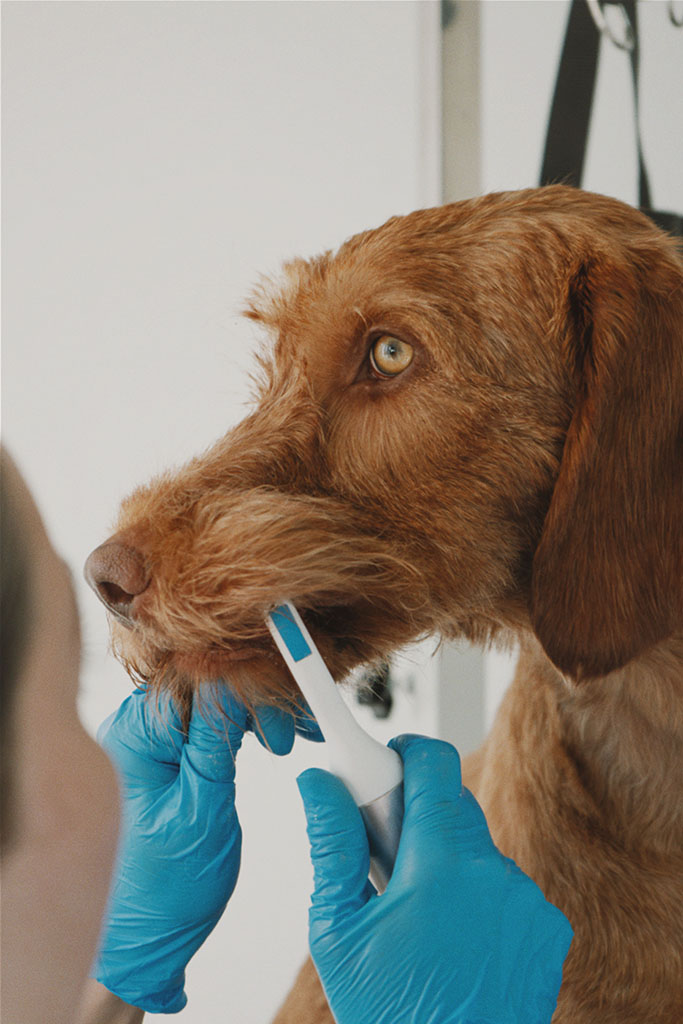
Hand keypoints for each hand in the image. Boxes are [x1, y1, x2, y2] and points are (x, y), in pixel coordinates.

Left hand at [95, 683, 319, 1012]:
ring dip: (259, 708)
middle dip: (259, 696)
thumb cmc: (167, 886)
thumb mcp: (203, 811)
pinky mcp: (171, 747)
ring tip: (289, 740)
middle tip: (293, 732)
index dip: (248, 681)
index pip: (195, 677)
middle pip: (207, 678)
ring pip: (216, 692)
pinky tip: (276, 738)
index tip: (290, 697)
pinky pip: (214, 714)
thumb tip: (232, 678)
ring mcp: (152, 735)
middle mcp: (135, 726)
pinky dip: (248, 721)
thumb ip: (215, 740)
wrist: (151, 933)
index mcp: (132, 737)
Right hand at [298, 734, 572, 1023]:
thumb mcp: (337, 931)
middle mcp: (494, 875)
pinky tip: (455, 937)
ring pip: (478, 848)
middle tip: (384, 856)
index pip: (433, 764)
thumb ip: (331, 843)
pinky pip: (507, 887)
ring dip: (448, 860)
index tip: (386, 761)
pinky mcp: (547, 929)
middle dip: (416, 814)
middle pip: (453, 804)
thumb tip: (318, 781)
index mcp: (439, 866)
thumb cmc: (389, 1015)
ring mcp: (527, 902)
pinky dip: (480, 897)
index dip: (406, 751)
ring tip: (419, 916)